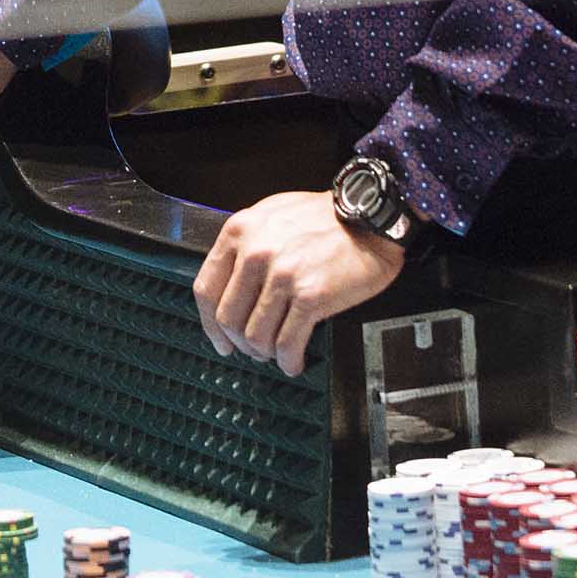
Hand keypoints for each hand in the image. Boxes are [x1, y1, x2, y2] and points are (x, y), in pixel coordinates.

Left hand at [193, 189, 406, 375]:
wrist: (370, 217)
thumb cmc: (324, 217)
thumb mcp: (271, 215)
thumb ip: (245, 245)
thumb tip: (230, 286)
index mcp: (240, 232)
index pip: (206, 289)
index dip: (210, 324)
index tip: (219, 339)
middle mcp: (255, 253)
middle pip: (228, 318)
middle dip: (240, 343)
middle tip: (253, 351)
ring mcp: (282, 276)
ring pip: (255, 336)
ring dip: (265, 353)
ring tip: (277, 354)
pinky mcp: (311, 296)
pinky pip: (287, 343)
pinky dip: (288, 361)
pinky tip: (294, 361)